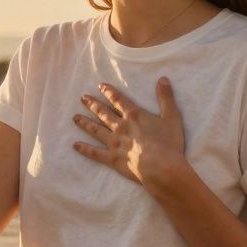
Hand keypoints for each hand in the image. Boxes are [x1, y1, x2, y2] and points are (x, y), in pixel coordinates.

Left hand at [72, 77, 186, 188]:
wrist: (160, 167)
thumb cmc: (168, 143)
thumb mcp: (171, 117)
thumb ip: (166, 97)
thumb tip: (162, 78)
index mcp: (134, 116)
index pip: (118, 100)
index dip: (109, 92)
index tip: (100, 86)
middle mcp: (120, 127)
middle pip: (103, 113)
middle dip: (92, 104)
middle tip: (82, 98)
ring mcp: (114, 143)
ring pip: (95, 130)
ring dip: (85, 123)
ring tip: (74, 117)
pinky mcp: (112, 158)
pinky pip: (95, 153)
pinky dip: (84, 149)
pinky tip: (75, 145)